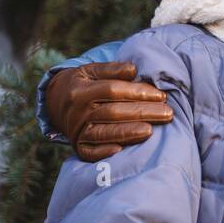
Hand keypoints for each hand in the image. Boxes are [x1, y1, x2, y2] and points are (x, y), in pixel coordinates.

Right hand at [44, 62, 172, 161]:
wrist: (55, 103)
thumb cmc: (82, 84)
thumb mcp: (91, 70)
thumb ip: (112, 69)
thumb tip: (133, 70)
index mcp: (81, 90)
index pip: (113, 91)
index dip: (138, 92)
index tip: (161, 95)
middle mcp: (77, 112)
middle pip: (113, 112)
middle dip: (143, 113)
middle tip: (168, 113)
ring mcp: (77, 131)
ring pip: (105, 133)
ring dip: (130, 133)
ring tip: (151, 131)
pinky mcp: (78, 147)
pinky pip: (91, 153)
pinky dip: (106, 152)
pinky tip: (124, 149)